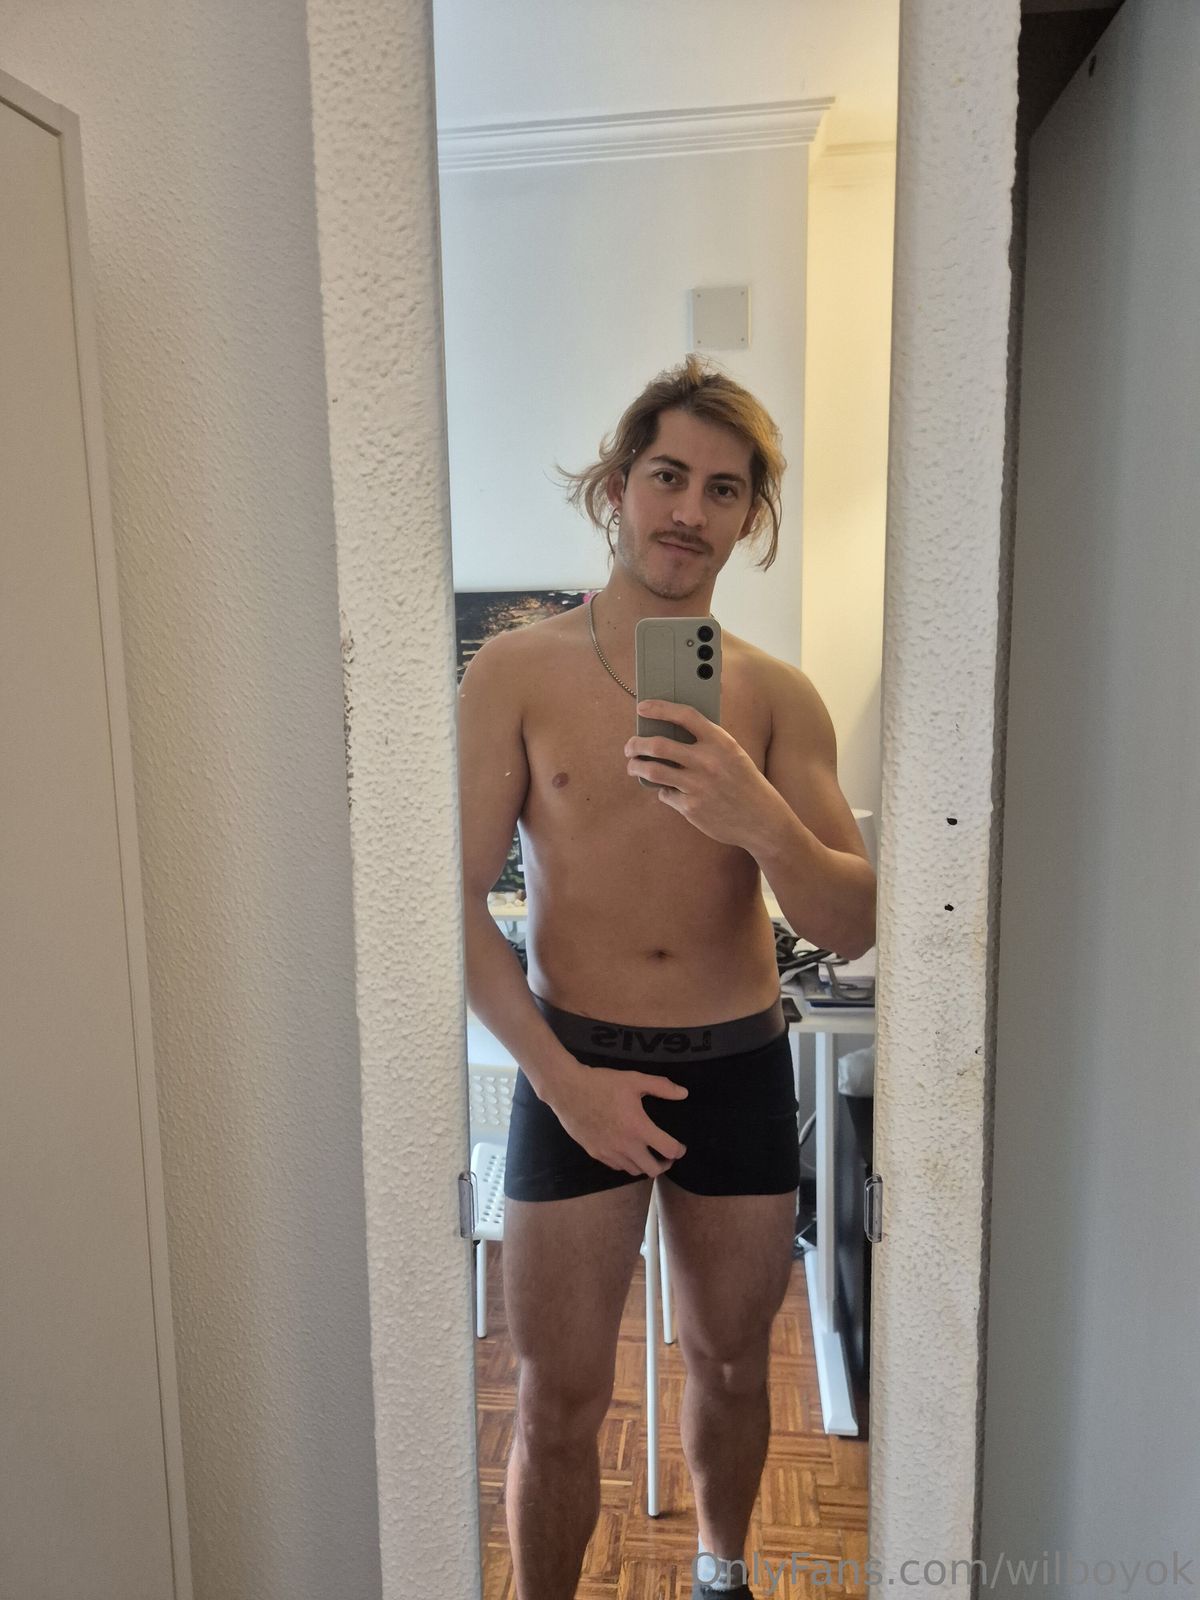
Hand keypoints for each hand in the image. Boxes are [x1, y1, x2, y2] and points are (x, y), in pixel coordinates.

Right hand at [549, 1062, 688, 1177]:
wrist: (568, 1090)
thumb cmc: (602, 1083)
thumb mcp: (634, 1080)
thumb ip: (661, 1087)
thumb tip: (684, 1093)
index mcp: (638, 1128)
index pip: (668, 1150)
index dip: (679, 1151)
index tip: (680, 1147)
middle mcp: (625, 1146)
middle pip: (653, 1170)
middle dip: (664, 1164)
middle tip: (667, 1155)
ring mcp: (609, 1152)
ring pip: (634, 1171)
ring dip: (645, 1165)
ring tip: (648, 1154)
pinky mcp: (595, 1153)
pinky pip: (617, 1167)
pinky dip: (627, 1163)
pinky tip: (628, 1151)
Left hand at [625, 698, 782, 848]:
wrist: (762, 820)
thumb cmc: (744, 782)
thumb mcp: (733, 754)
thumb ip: (707, 742)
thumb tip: (669, 731)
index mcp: (721, 742)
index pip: (685, 715)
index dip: (660, 708)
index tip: (642, 707)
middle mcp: (708, 761)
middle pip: (658, 745)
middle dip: (636, 743)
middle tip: (630, 746)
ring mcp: (698, 785)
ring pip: (652, 770)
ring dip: (636, 766)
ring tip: (633, 765)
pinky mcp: (691, 807)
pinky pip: (665, 794)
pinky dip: (663, 790)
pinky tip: (667, 789)